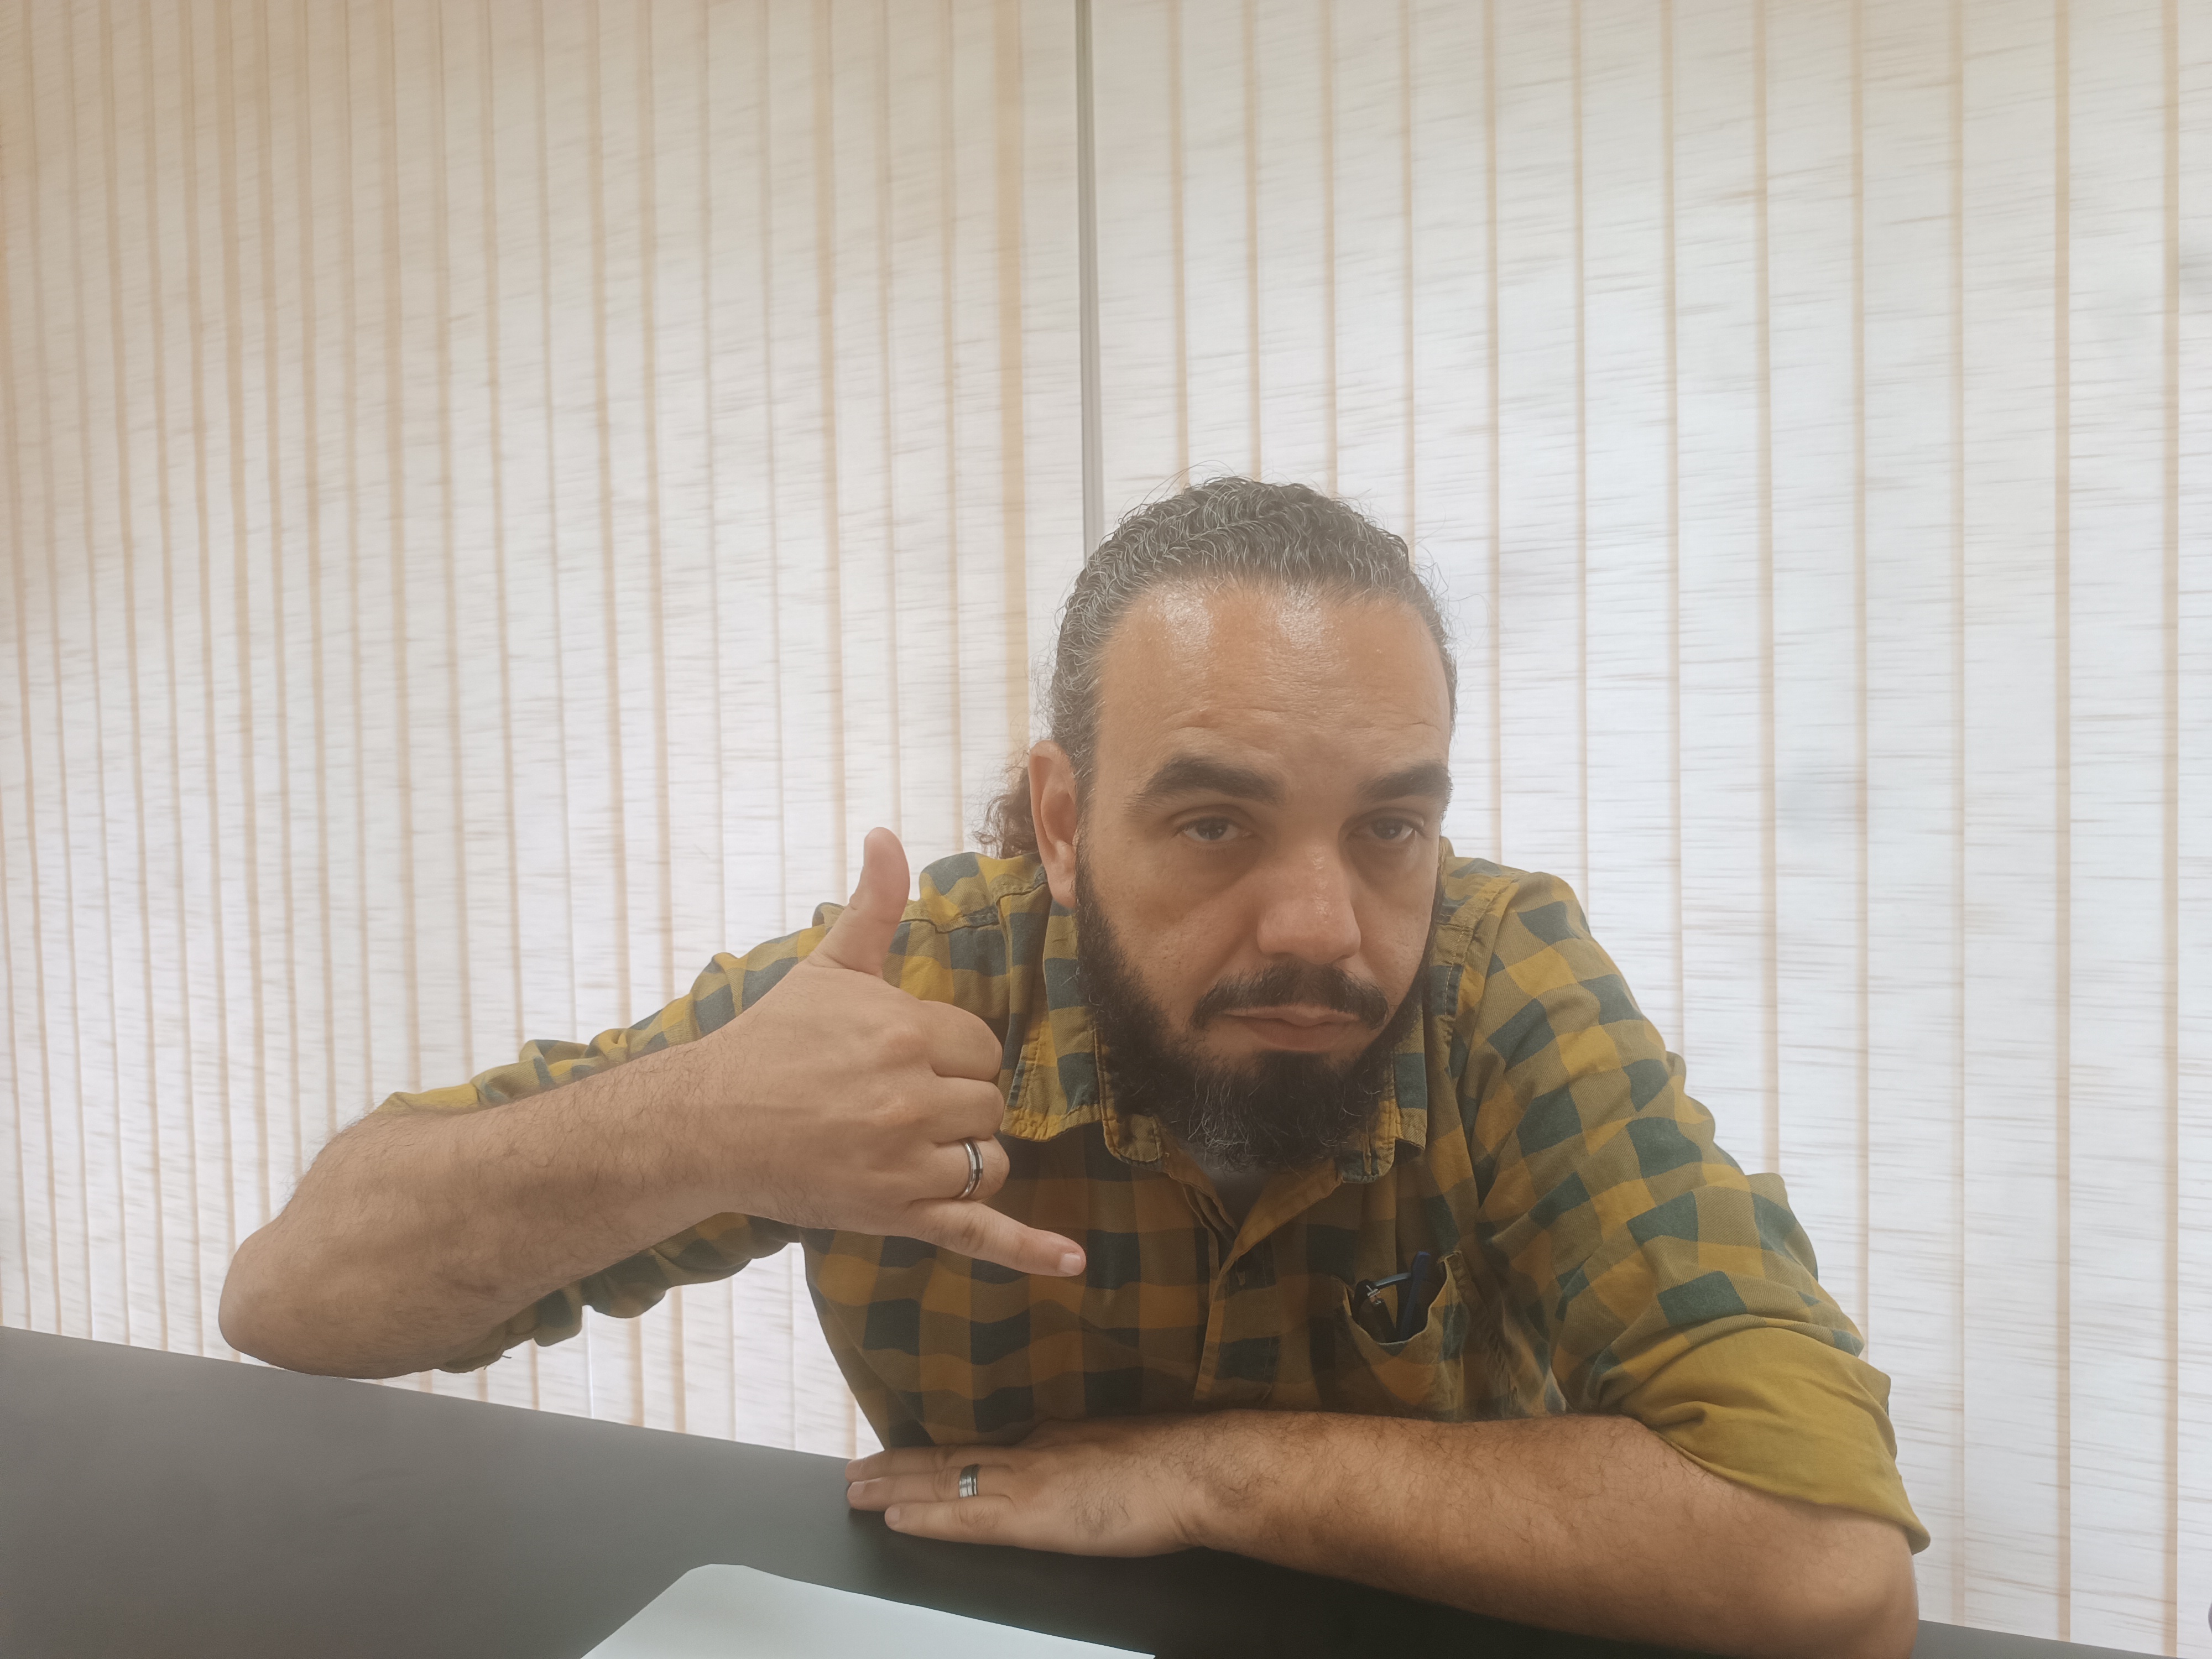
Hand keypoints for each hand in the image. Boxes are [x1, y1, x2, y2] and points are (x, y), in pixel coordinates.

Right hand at [695, 826, 1084, 1278]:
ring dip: (965, 1156)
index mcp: (906, 1031)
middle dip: (956, 1104)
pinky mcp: (895, 1213)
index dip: (952, 1056)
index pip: (983, 1047)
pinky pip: (977, 1231)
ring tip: (909, 1146)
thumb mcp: (827, 967)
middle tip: (893, 1103)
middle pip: (990, 1104)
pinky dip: (1029, 1250)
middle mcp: (911, 1097)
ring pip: (988, 1159)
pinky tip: (1074, 1265)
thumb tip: (888, 834)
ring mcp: (905, 1161)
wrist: (707, 1122)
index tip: (902, 1060)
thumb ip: (873, 905)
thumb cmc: (771, 1042)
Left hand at [842, 1415, 1235, 1556]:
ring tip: (856, 1490)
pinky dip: (925, 1517)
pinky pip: (965, 1517)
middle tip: (855, 1470)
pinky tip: (895, 1519)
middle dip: (899, 1466)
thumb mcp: (1119, 1442)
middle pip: (950, 1456)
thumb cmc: (1177, 1457)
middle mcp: (1031, 1449)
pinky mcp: (1033, 1514)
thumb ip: (1084, 1451)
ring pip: (945, 1481)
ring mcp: (1028, 1480)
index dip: (936, 1452)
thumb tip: (1068, 1462)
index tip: (904, 1454)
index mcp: (1053, 1435)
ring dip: (895, 1487)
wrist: (1199, 1467)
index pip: (980, 1445)